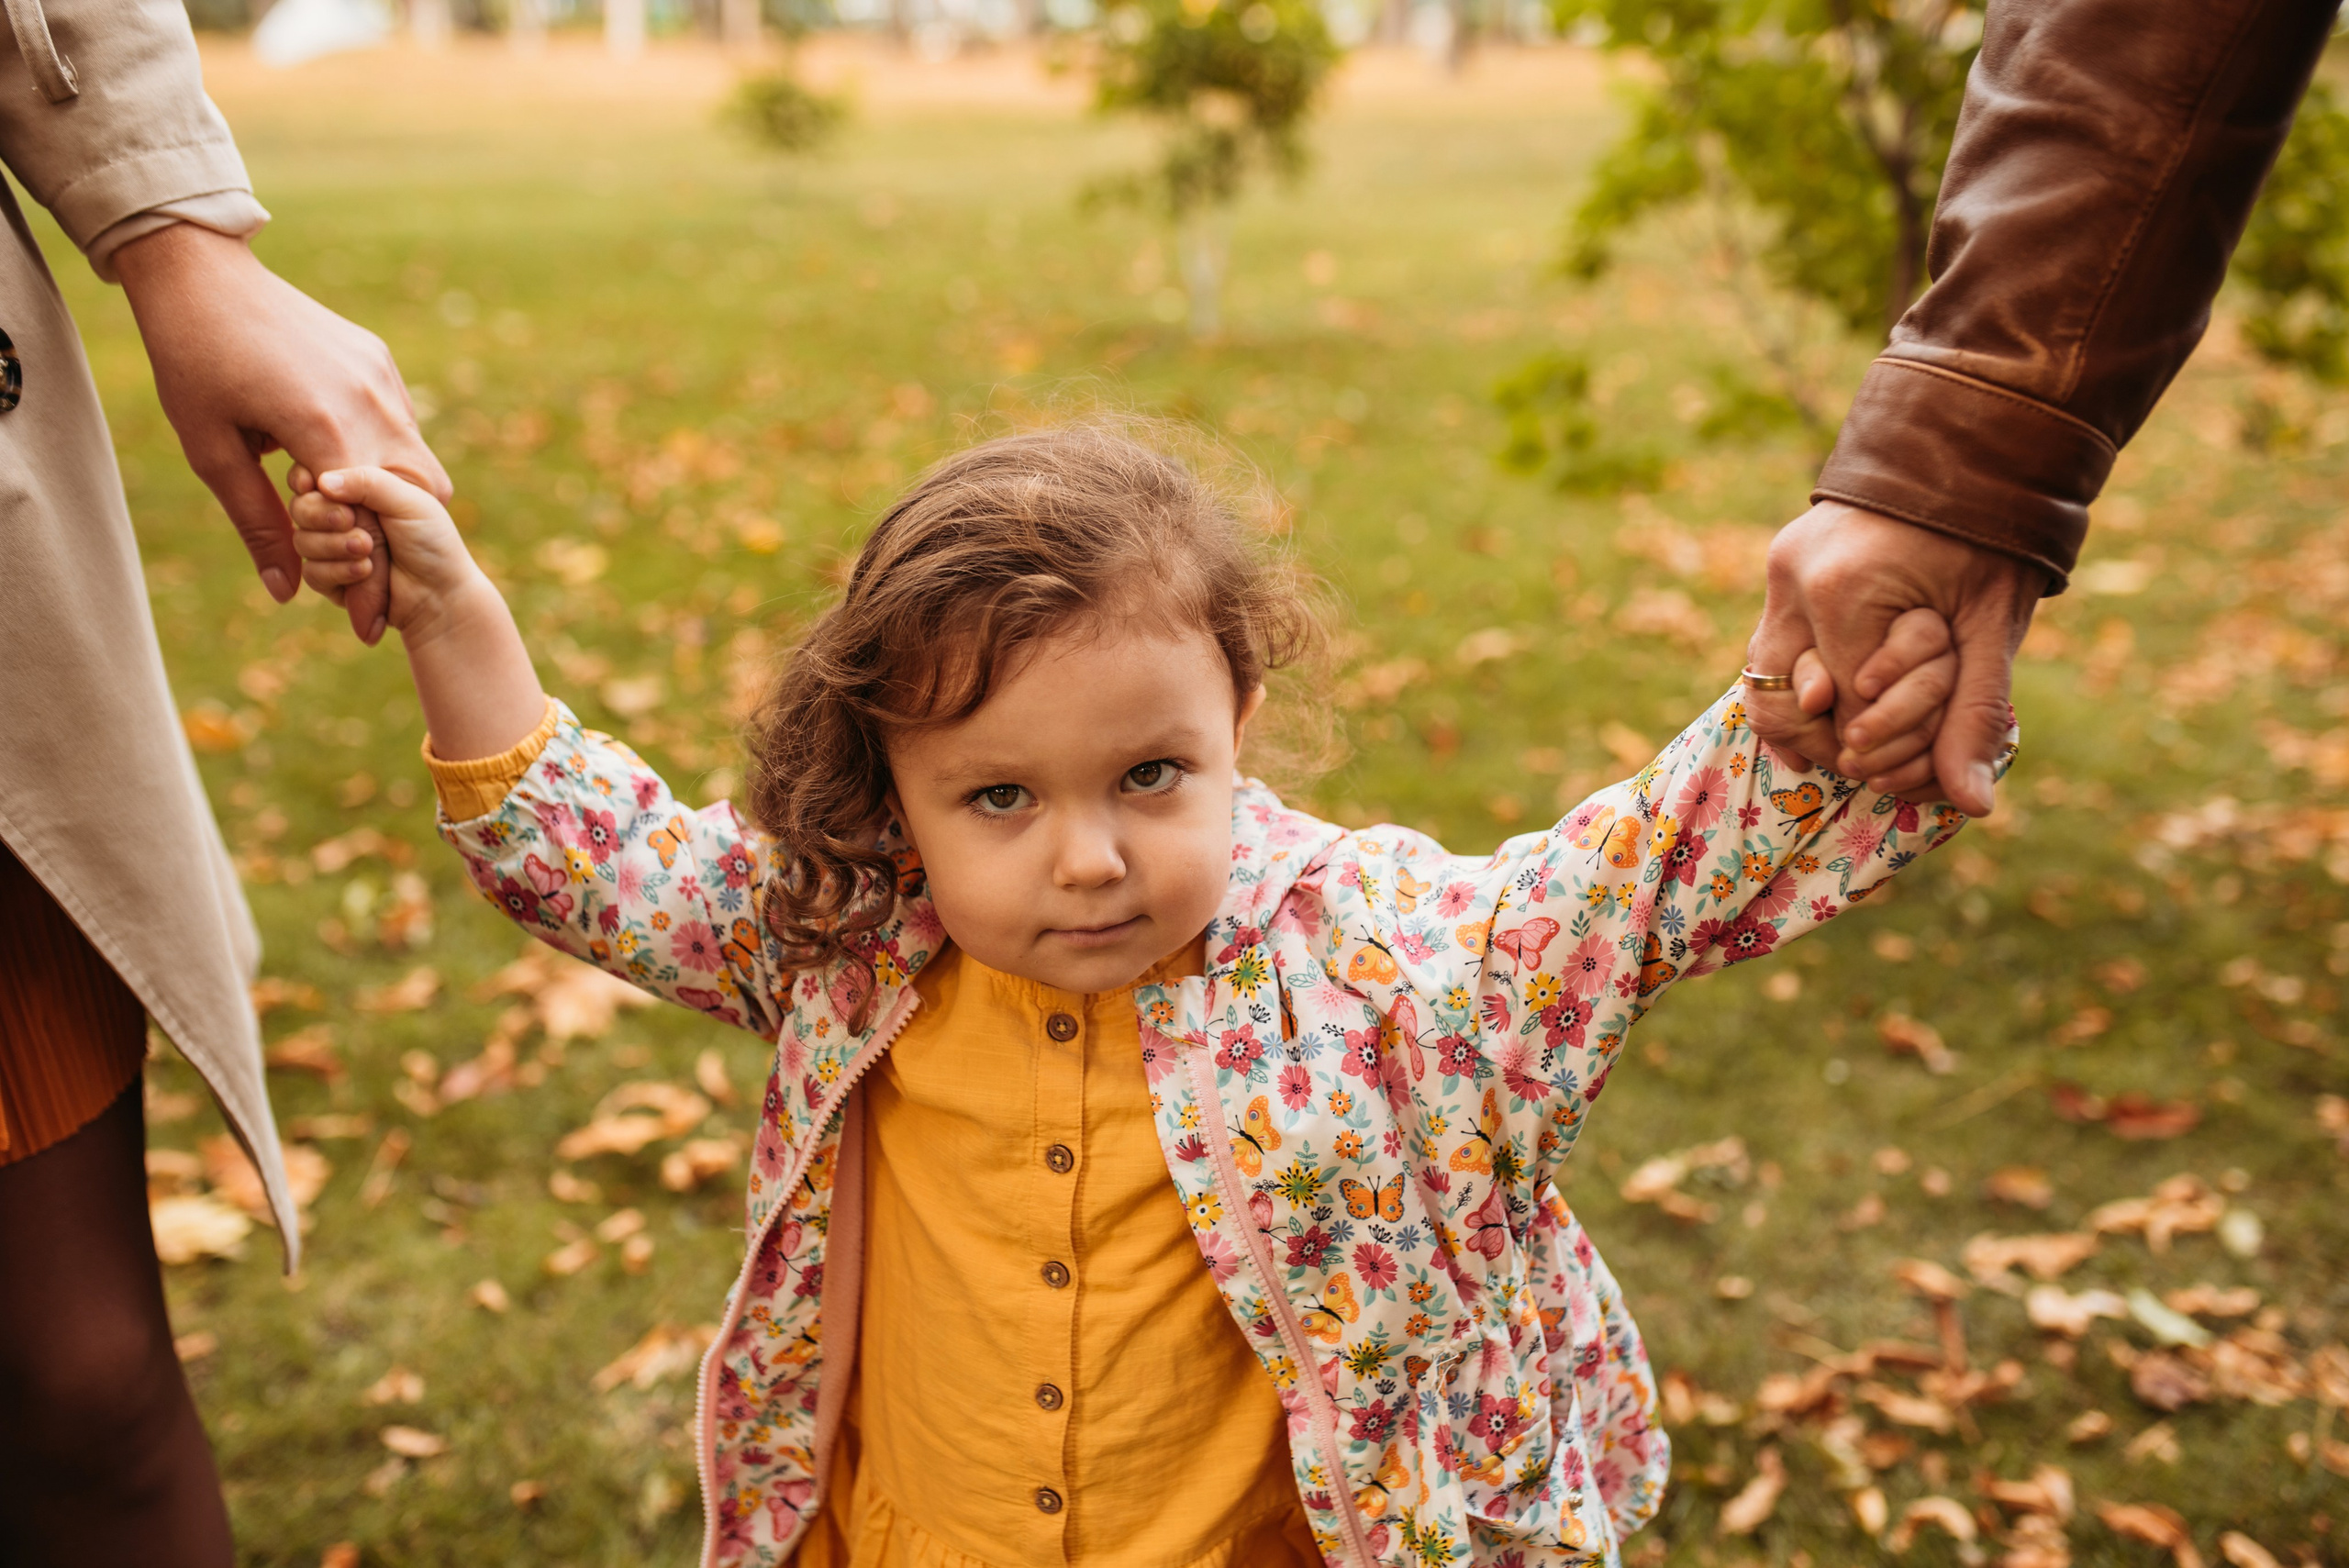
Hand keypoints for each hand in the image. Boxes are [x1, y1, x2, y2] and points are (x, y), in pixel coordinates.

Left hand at [114, 224, 449, 645]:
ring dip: (393, 499)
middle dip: (392, 547)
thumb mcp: (210, 449)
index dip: (367, 585)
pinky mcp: (379, 362)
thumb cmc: (192, 359)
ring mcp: (380, 379)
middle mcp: (368, 404)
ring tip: (355, 522)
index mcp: (323, 429)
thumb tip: (287, 590)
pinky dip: (385, 457)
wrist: (202, 270)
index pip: (364, 526)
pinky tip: (346, 465)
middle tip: (367, 582)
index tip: (364, 627)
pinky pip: (401, 425)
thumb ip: (257, 521)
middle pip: (412, 500)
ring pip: (417, 462)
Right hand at [287, 464, 478, 642]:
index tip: (308, 484)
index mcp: (357, 491)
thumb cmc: (430, 540)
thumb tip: (321, 480)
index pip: (313, 477)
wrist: (439, 593)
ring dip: (333, 545)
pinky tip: (364, 571)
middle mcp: (340, 518)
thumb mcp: (406, 500)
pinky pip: (311, 574)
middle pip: (300, 508)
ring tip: (368, 549)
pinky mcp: (332, 580)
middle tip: (350, 521)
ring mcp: (333, 550)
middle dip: (321, 514)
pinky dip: (336, 571)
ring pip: (303, 541)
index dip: (304, 479)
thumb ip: (367, 482)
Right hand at [1743, 501, 2043, 815]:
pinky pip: (1772, 641)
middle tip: (1874, 758)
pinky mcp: (1782, 559)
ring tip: (1847, 735)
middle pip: (1785, 702)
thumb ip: (1974, 714)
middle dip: (1832, 741)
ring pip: (1763, 675)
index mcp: (1844, 594)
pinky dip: (1798, 676)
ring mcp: (1781, 566)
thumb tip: (1975, 805)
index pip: (1847, 712)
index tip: (1915, 764)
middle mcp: (1795, 580)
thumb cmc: (1994, 533)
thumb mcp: (1992, 626)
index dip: (1884, 747)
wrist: (1973, 442)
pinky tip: (1825, 701)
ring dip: (1803, 715)